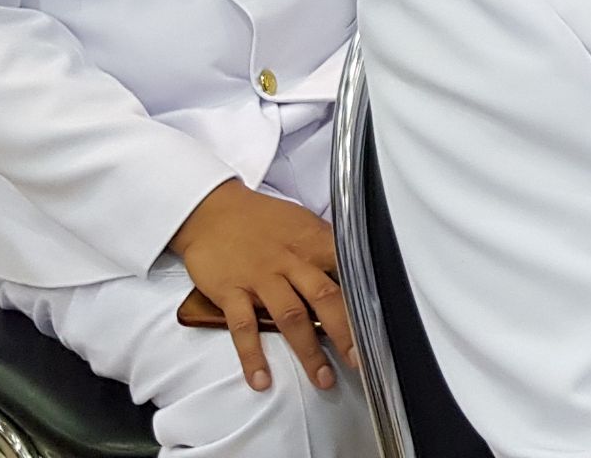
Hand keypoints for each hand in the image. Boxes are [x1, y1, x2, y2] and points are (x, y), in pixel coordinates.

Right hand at [167, 179, 353, 391]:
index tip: (379, 322)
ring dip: (308, 350)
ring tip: (323, 380)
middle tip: (360, 360)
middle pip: (324, 297)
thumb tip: (356, 269)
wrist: (211, 211)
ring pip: (290, 316)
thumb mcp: (301, 222)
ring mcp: (260, 277)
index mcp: (312, 241)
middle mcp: (289, 260)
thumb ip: (326, 246)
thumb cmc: (262, 219)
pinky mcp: (230, 291)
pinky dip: (253, 356)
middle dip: (345, 332)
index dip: (364, 295)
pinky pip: (243, 327)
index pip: (347, 268)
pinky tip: (261, 380)